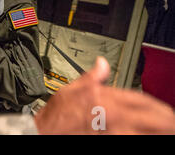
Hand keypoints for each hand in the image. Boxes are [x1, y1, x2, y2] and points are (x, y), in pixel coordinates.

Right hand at [34, 57, 174, 134]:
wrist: (44, 133)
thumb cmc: (55, 116)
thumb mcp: (71, 89)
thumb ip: (91, 77)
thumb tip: (101, 64)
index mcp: (106, 99)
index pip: (143, 100)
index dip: (158, 106)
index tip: (165, 111)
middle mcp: (116, 117)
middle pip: (154, 119)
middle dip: (168, 122)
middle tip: (172, 124)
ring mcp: (116, 133)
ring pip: (149, 134)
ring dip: (160, 132)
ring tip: (165, 132)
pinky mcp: (111, 142)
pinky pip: (135, 141)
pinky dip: (142, 138)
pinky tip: (143, 137)